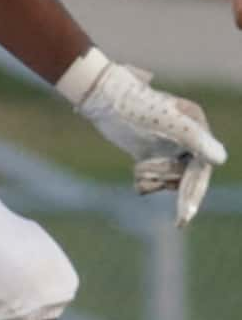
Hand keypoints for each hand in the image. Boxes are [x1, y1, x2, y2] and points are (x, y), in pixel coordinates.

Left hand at [59, 47, 226, 226]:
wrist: (100, 96)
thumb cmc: (134, 105)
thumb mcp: (166, 122)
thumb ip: (194, 139)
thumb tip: (220, 160)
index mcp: (196, 125)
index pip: (202, 165)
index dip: (196, 190)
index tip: (187, 214)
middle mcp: (186, 137)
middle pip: (188, 175)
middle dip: (176, 189)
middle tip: (180, 222)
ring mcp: (167, 146)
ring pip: (170, 178)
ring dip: (156, 179)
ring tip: (140, 168)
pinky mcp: (148, 153)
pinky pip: (154, 177)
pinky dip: (145, 182)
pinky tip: (137, 179)